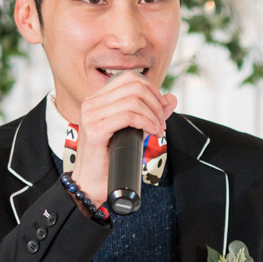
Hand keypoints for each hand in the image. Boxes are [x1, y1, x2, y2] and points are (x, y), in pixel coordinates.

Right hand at [72, 76, 176, 205]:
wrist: (92, 183)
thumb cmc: (110, 159)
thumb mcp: (133, 130)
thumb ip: (150, 113)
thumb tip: (171, 99)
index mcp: (97, 99)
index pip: (128, 78)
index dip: (151, 89)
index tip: (161, 108)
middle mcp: (91, 103)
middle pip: (133, 86)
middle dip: (155, 103)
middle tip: (162, 122)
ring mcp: (91, 115)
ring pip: (133, 101)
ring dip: (153, 115)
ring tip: (158, 130)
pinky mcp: (95, 130)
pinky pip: (128, 117)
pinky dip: (146, 123)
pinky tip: (153, 133)